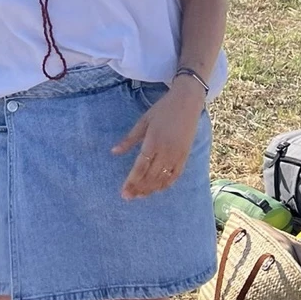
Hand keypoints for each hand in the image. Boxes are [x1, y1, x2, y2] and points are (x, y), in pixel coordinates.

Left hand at [113, 81, 203, 198]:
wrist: (187, 102)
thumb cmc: (163, 109)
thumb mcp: (143, 121)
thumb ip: (129, 139)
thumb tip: (113, 152)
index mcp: (153, 141)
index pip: (141, 167)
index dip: (132, 181)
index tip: (124, 192)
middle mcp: (166, 151)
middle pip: (151, 176)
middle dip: (139, 188)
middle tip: (128, 197)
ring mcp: (177, 155)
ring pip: (163, 178)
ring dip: (150, 189)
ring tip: (139, 196)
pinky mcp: (185, 156)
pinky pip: (175, 175)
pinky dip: (166, 184)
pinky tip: (157, 189)